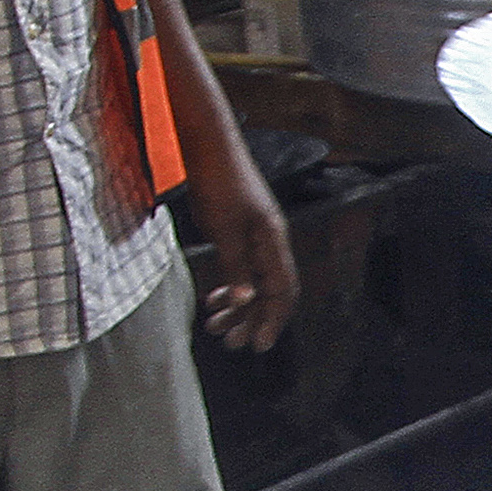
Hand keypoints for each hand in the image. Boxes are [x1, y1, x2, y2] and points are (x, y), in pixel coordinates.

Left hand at [189, 147, 303, 352]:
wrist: (208, 146)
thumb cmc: (219, 181)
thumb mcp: (224, 227)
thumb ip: (236, 265)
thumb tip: (245, 301)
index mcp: (272, 241)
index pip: (283, 290)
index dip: (273, 319)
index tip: (259, 344)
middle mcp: (268, 242)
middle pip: (269, 292)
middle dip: (251, 320)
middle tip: (231, 344)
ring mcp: (253, 238)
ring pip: (251, 283)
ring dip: (235, 308)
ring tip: (214, 328)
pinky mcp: (237, 232)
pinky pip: (239, 269)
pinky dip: (228, 288)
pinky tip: (212, 300)